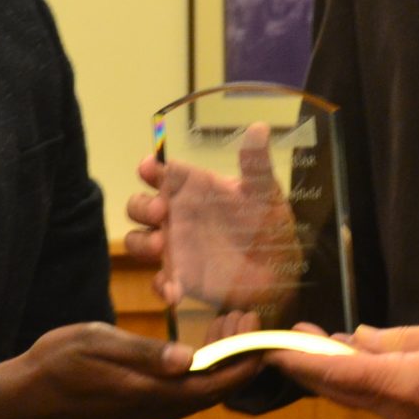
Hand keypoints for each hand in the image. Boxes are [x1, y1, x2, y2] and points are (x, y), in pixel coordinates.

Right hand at [0, 322, 257, 418]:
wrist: (21, 402)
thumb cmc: (54, 364)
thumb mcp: (97, 344)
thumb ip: (145, 353)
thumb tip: (189, 359)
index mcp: (149, 395)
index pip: (212, 385)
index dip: (242, 363)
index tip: (262, 337)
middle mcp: (153, 413)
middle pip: (210, 391)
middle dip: (235, 358)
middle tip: (244, 318)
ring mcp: (144, 418)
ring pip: (195, 395)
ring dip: (216, 365)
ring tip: (225, 326)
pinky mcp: (134, 417)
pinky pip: (178, 398)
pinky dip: (195, 374)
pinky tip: (193, 350)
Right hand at [123, 127, 298, 315]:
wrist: (279, 270)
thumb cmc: (267, 223)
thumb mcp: (265, 192)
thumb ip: (256, 164)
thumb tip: (260, 127)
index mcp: (193, 189)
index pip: (160, 173)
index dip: (149, 168)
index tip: (149, 167)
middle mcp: (177, 215)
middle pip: (139, 205)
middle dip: (140, 206)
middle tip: (160, 212)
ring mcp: (175, 247)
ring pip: (138, 241)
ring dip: (141, 243)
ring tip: (160, 247)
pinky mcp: (180, 278)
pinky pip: (159, 282)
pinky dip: (161, 285)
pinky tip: (173, 290)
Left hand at [271, 318, 418, 418]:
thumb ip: (397, 339)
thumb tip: (357, 337)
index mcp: (402, 384)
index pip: (338, 373)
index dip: (301, 361)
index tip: (274, 349)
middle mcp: (394, 408)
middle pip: (335, 390)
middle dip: (304, 366)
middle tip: (284, 339)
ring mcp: (403, 417)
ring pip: (349, 397)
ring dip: (324, 374)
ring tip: (308, 345)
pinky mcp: (412, 418)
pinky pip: (368, 401)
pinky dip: (348, 382)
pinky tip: (346, 361)